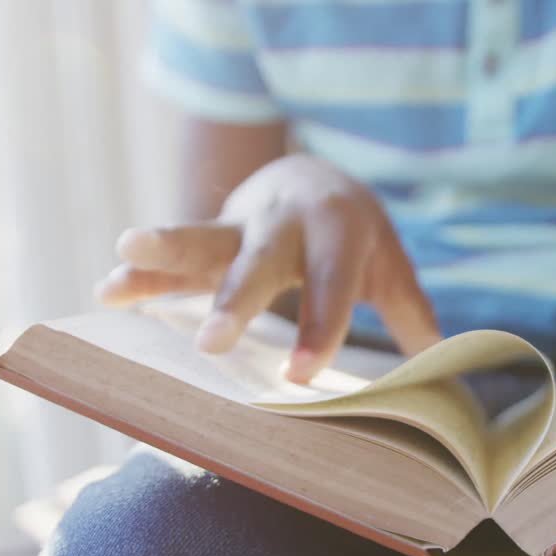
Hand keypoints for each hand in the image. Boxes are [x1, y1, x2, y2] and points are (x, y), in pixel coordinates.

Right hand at [95, 155, 439, 381]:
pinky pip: (172, 259)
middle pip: (260, 262)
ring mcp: (242, 228)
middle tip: (212, 343)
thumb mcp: (389, 268)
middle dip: (236, 300)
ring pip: (203, 239)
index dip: (320, 330)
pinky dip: (141, 274)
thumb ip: (412, 315)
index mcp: (339, 233)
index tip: (302, 378)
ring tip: (123, 253)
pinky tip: (106, 290)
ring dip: (165, 250)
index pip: (331, 287)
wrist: (312, 177)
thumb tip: (448, 371)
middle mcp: (287, 225)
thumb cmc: (357, 239)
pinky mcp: (212, 239)